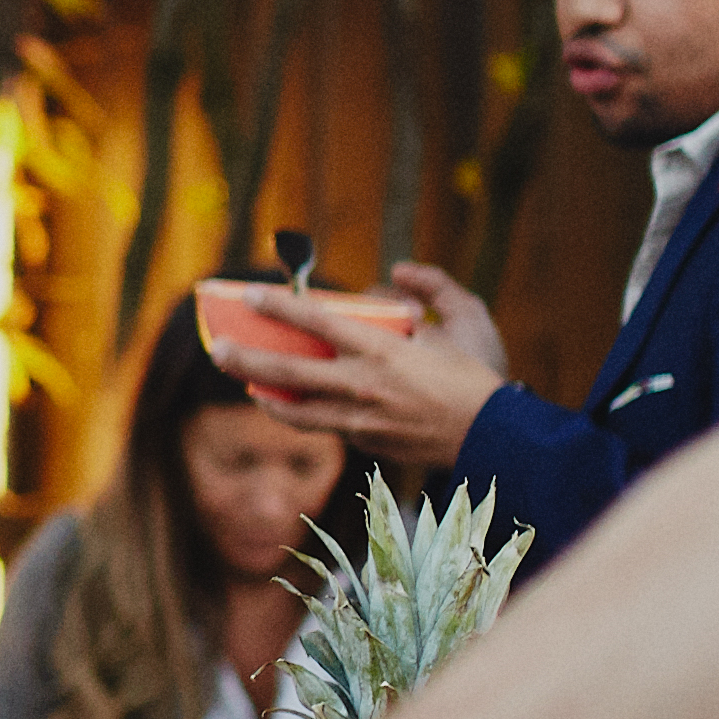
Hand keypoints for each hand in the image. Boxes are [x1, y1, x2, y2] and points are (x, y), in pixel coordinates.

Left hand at [224, 269, 511, 471]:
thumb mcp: (468, 318)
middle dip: (247, 360)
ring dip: (267, 398)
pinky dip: (308, 415)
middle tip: (220, 350)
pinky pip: (328, 426)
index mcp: (382, 351)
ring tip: (247, 387)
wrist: (498, 441)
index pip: (316, 322)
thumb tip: (399, 274)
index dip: (278, 307)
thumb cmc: (484, 375)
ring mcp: (361, 422)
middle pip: (288, 374)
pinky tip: (296, 408)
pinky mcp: (369, 445)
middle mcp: (362, 387)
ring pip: (298, 412)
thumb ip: (433, 287)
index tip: (248, 294)